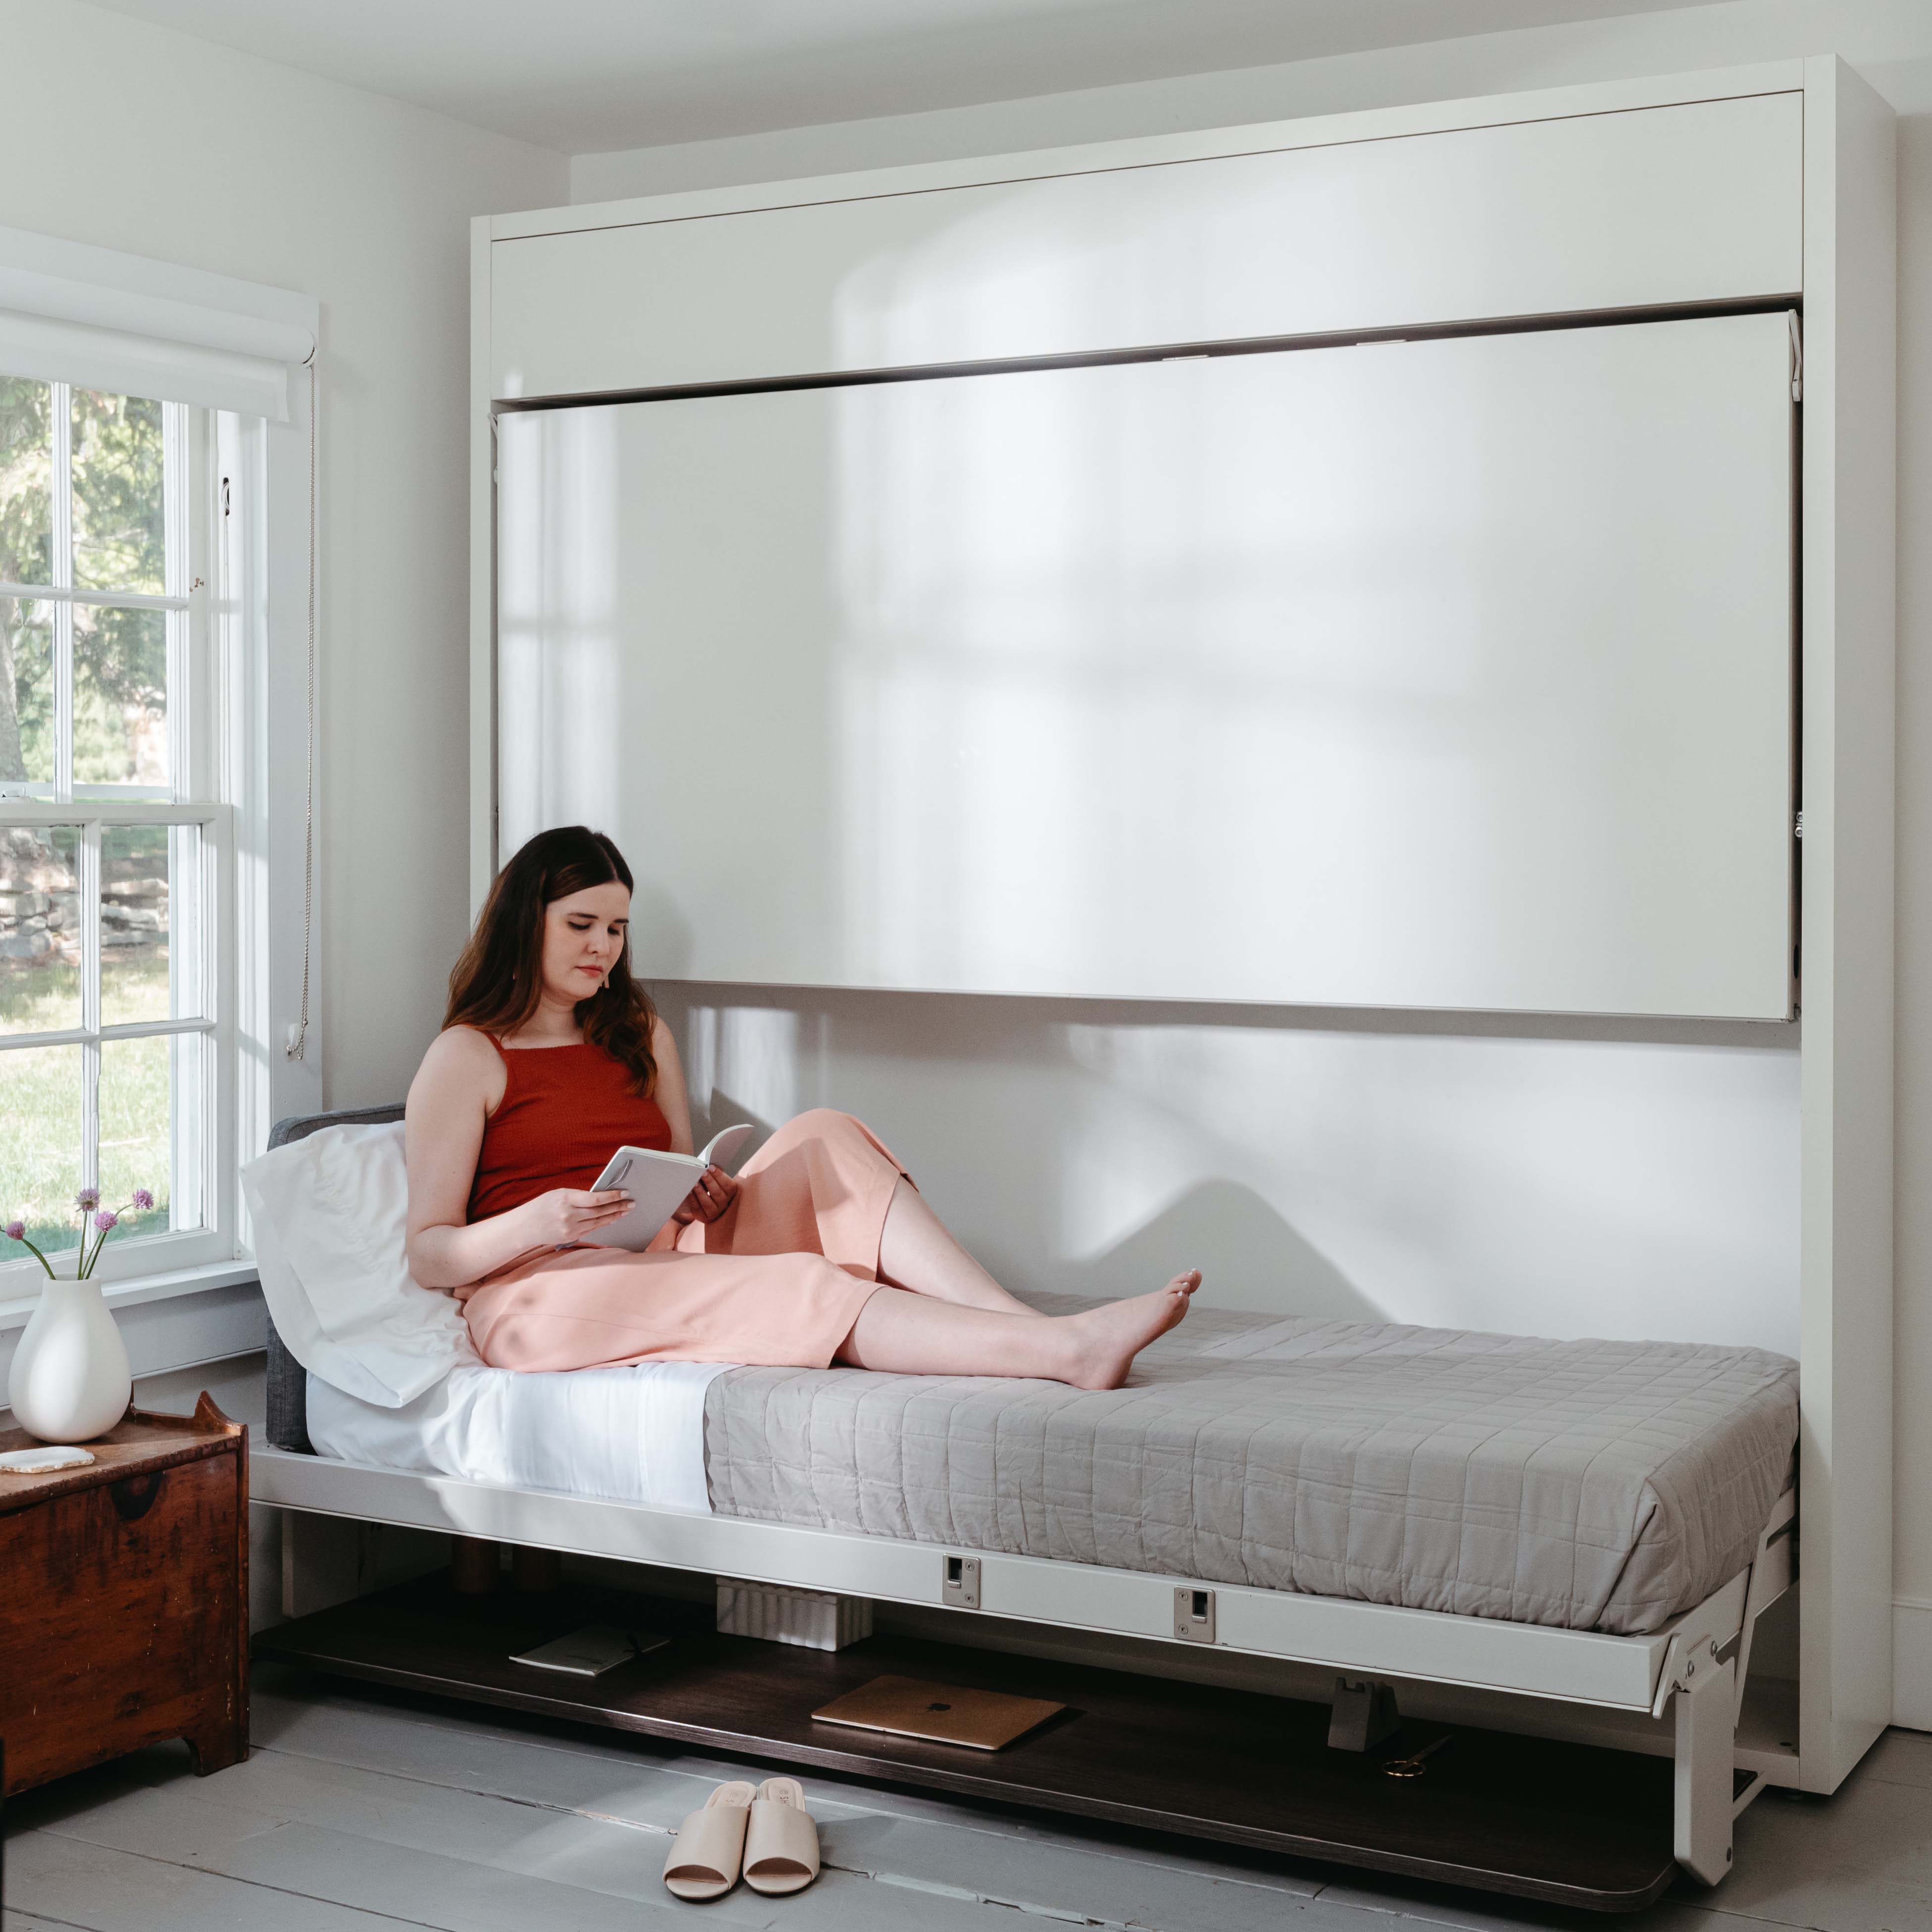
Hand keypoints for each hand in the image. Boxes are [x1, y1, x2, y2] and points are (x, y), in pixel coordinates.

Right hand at [518, 1187, 632, 1248]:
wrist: (525, 1227)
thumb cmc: (542, 1206)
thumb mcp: (559, 1194)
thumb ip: (579, 1196)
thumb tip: (601, 1197)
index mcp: (566, 1200)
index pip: (595, 1198)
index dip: (612, 1196)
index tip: (624, 1192)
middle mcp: (569, 1215)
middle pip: (600, 1211)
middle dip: (618, 1207)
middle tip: (632, 1203)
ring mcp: (570, 1229)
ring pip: (598, 1222)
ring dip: (614, 1216)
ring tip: (626, 1210)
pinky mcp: (571, 1238)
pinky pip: (591, 1229)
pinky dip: (603, 1223)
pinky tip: (612, 1219)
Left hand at [672, 1165, 739, 1225]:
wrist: (704, 1203)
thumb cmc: (710, 1186)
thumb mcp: (716, 1180)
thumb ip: (714, 1174)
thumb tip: (707, 1165)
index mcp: (731, 1193)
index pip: (728, 1185)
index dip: (719, 1175)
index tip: (710, 1166)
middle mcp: (725, 1204)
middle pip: (718, 1194)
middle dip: (710, 1182)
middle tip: (702, 1172)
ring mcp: (715, 1212)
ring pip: (708, 1203)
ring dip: (701, 1192)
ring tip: (695, 1183)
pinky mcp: (704, 1217)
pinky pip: (697, 1208)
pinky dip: (693, 1199)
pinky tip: (689, 1191)